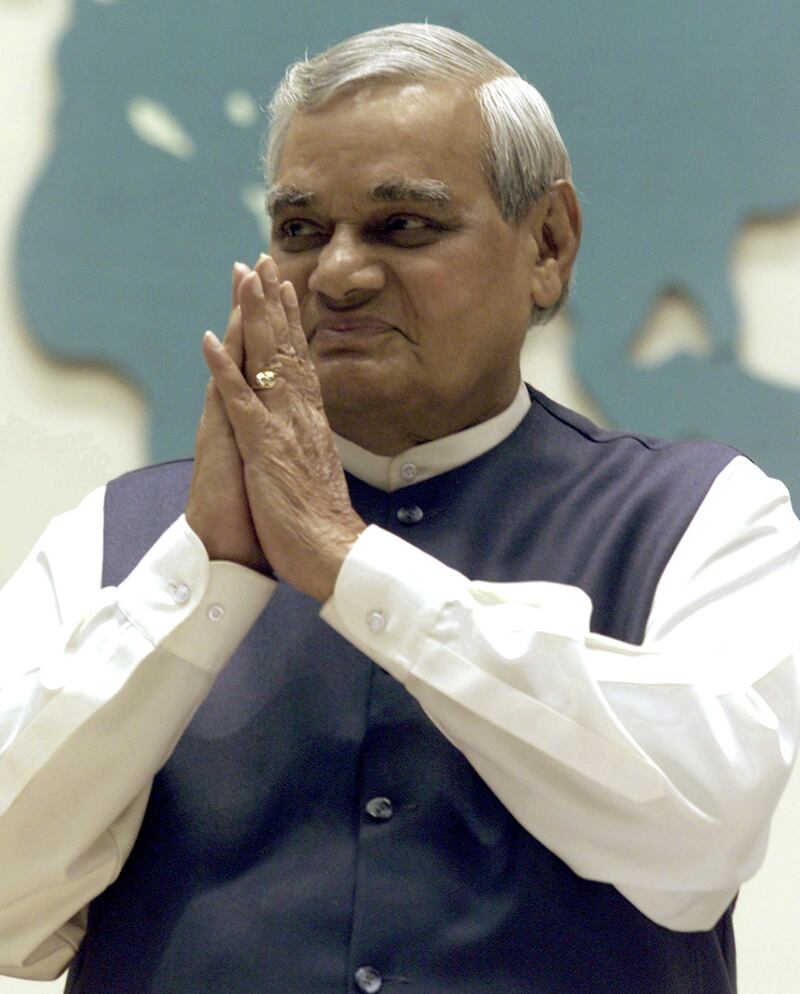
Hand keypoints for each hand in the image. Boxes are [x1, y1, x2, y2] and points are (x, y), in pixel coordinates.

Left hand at [202, 254, 364, 601]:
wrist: (335, 553)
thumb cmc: (324, 523)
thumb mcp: (318, 472)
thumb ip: (311, 443)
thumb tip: (310, 428)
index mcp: (311, 422)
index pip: (300, 361)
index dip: (290, 323)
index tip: (284, 288)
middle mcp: (300, 415)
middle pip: (285, 348)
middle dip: (272, 302)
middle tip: (263, 260)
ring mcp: (283, 428)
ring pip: (267, 361)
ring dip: (253, 317)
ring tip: (243, 278)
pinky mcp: (265, 448)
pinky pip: (241, 401)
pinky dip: (224, 369)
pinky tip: (209, 340)